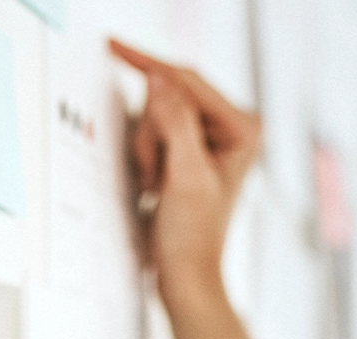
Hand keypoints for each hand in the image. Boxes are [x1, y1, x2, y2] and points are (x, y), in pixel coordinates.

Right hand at [109, 40, 261, 297]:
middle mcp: (231, 128)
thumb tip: (158, 80)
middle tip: (158, 177)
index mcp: (242, 128)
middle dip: (152, 133)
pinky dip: (147, 156)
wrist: (186, 275)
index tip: (114, 46)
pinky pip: (154, 132)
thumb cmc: (192, 237)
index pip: (188, 81)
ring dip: (148, 150)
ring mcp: (209, 139)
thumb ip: (174, 123)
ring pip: (156, 114)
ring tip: (158, 188)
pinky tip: (156, 186)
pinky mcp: (190, 151)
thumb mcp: (184, 176)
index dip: (150, 64)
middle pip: (170, 96)